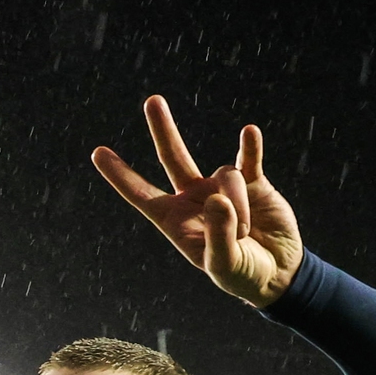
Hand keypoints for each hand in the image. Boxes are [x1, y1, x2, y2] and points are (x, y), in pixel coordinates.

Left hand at [91, 95, 303, 306]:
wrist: (277, 271)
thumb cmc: (242, 273)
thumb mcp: (225, 264)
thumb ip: (219, 235)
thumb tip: (218, 198)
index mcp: (175, 220)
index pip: (141, 194)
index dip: (120, 175)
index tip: (98, 153)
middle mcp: (194, 197)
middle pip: (172, 157)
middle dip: (163, 129)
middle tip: (153, 100)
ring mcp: (222, 186)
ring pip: (225, 176)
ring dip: (238, 205)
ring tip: (246, 233)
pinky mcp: (254, 181)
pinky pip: (249, 158)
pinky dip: (250, 147)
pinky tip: (249, 133)